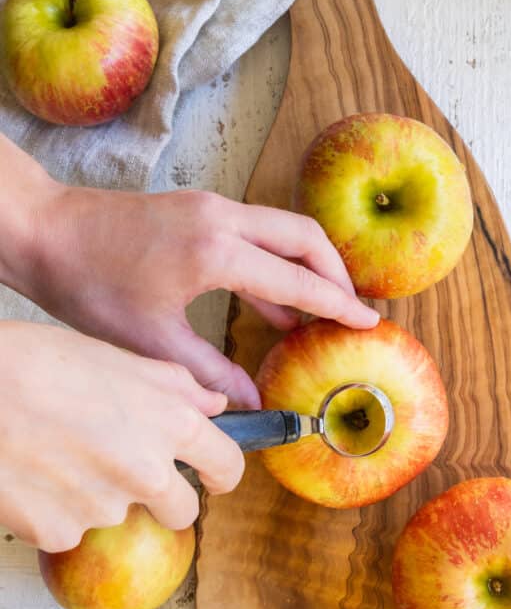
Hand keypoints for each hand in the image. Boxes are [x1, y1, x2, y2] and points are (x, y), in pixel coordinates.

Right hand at [0, 322, 244, 552]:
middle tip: (124, 466)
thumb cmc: (39, 362)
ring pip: (118, 514)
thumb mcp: (119, 359)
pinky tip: (36, 474)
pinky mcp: (59, 533)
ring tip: (60, 452)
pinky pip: (70, 529)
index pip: (228, 468)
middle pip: (182, 511)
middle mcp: (147, 474)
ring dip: (99, 495)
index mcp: (172, 425)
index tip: (211, 474)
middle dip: (164, 497)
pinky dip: (57, 510)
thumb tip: (216, 405)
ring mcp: (103, 509)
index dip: (221, 472)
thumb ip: (177, 387)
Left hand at [21, 184, 377, 406]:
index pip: (298, 282)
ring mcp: (211, 206)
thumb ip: (209, 373)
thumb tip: (252, 402)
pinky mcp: (197, 206)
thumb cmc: (88, 284)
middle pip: (307, 239)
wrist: (44, 230)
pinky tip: (272, 299)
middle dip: (336, 275)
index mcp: (215, 252)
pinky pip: (255, 230)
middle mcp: (223, 219)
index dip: (338, 306)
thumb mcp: (150, 341)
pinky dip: (275, 260)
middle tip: (350, 313)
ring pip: (284, 229)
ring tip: (318, 311)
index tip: (368, 324)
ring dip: (308, 265)